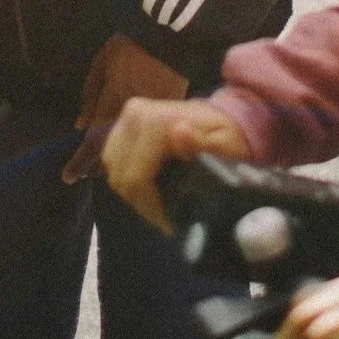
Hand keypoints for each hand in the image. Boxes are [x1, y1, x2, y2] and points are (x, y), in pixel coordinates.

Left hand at [63, 33, 189, 185]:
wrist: (167, 38)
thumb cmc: (129, 47)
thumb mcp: (101, 65)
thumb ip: (90, 96)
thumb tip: (80, 124)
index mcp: (112, 103)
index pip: (92, 139)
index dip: (80, 160)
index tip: (68, 176)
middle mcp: (132, 116)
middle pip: (113, 150)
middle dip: (98, 164)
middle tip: (85, 173)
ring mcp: (153, 117)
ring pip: (132, 149)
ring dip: (119, 159)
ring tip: (107, 168)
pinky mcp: (171, 115)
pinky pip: (152, 140)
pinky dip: (141, 147)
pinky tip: (135, 152)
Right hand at [99, 97, 249, 229]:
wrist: (218, 117)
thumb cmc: (225, 136)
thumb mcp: (225, 144)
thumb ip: (202, 144)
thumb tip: (178, 132)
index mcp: (157, 120)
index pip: (136, 177)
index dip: (150, 206)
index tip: (169, 223)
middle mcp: (135, 115)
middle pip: (121, 176)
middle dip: (141, 203)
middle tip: (166, 219)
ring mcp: (125, 119)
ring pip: (113, 171)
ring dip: (133, 192)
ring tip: (158, 205)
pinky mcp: (121, 125)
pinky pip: (113, 161)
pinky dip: (127, 178)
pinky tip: (149, 188)